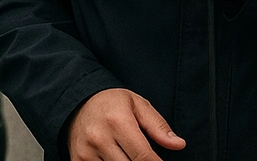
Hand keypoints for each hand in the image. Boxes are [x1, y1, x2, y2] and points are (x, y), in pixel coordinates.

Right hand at [67, 88, 184, 160]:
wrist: (78, 101)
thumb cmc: (112, 103)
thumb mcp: (138, 105)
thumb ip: (158, 126)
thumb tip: (178, 145)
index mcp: (118, 122)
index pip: (143, 157)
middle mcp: (99, 138)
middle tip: (144, 158)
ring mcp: (86, 152)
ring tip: (128, 155)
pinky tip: (116, 159)